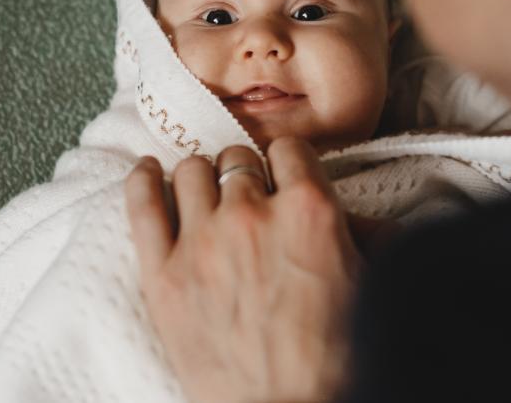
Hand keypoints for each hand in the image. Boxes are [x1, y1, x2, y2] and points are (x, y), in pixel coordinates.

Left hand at [124, 137, 364, 402]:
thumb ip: (367, 238)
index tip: (283, 177)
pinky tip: (147, 173)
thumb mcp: (369, 286)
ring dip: (201, 180)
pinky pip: (141, 204)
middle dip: (244, 175)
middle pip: (236, 159)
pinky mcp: (162, 274)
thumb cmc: (335, 360)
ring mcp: (201, 242)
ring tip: (204, 196)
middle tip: (247, 199)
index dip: (287, 164)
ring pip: (190, 172)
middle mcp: (252, 214)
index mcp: (309, 210)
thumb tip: (367, 221)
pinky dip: (142, 181)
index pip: (289, 150)